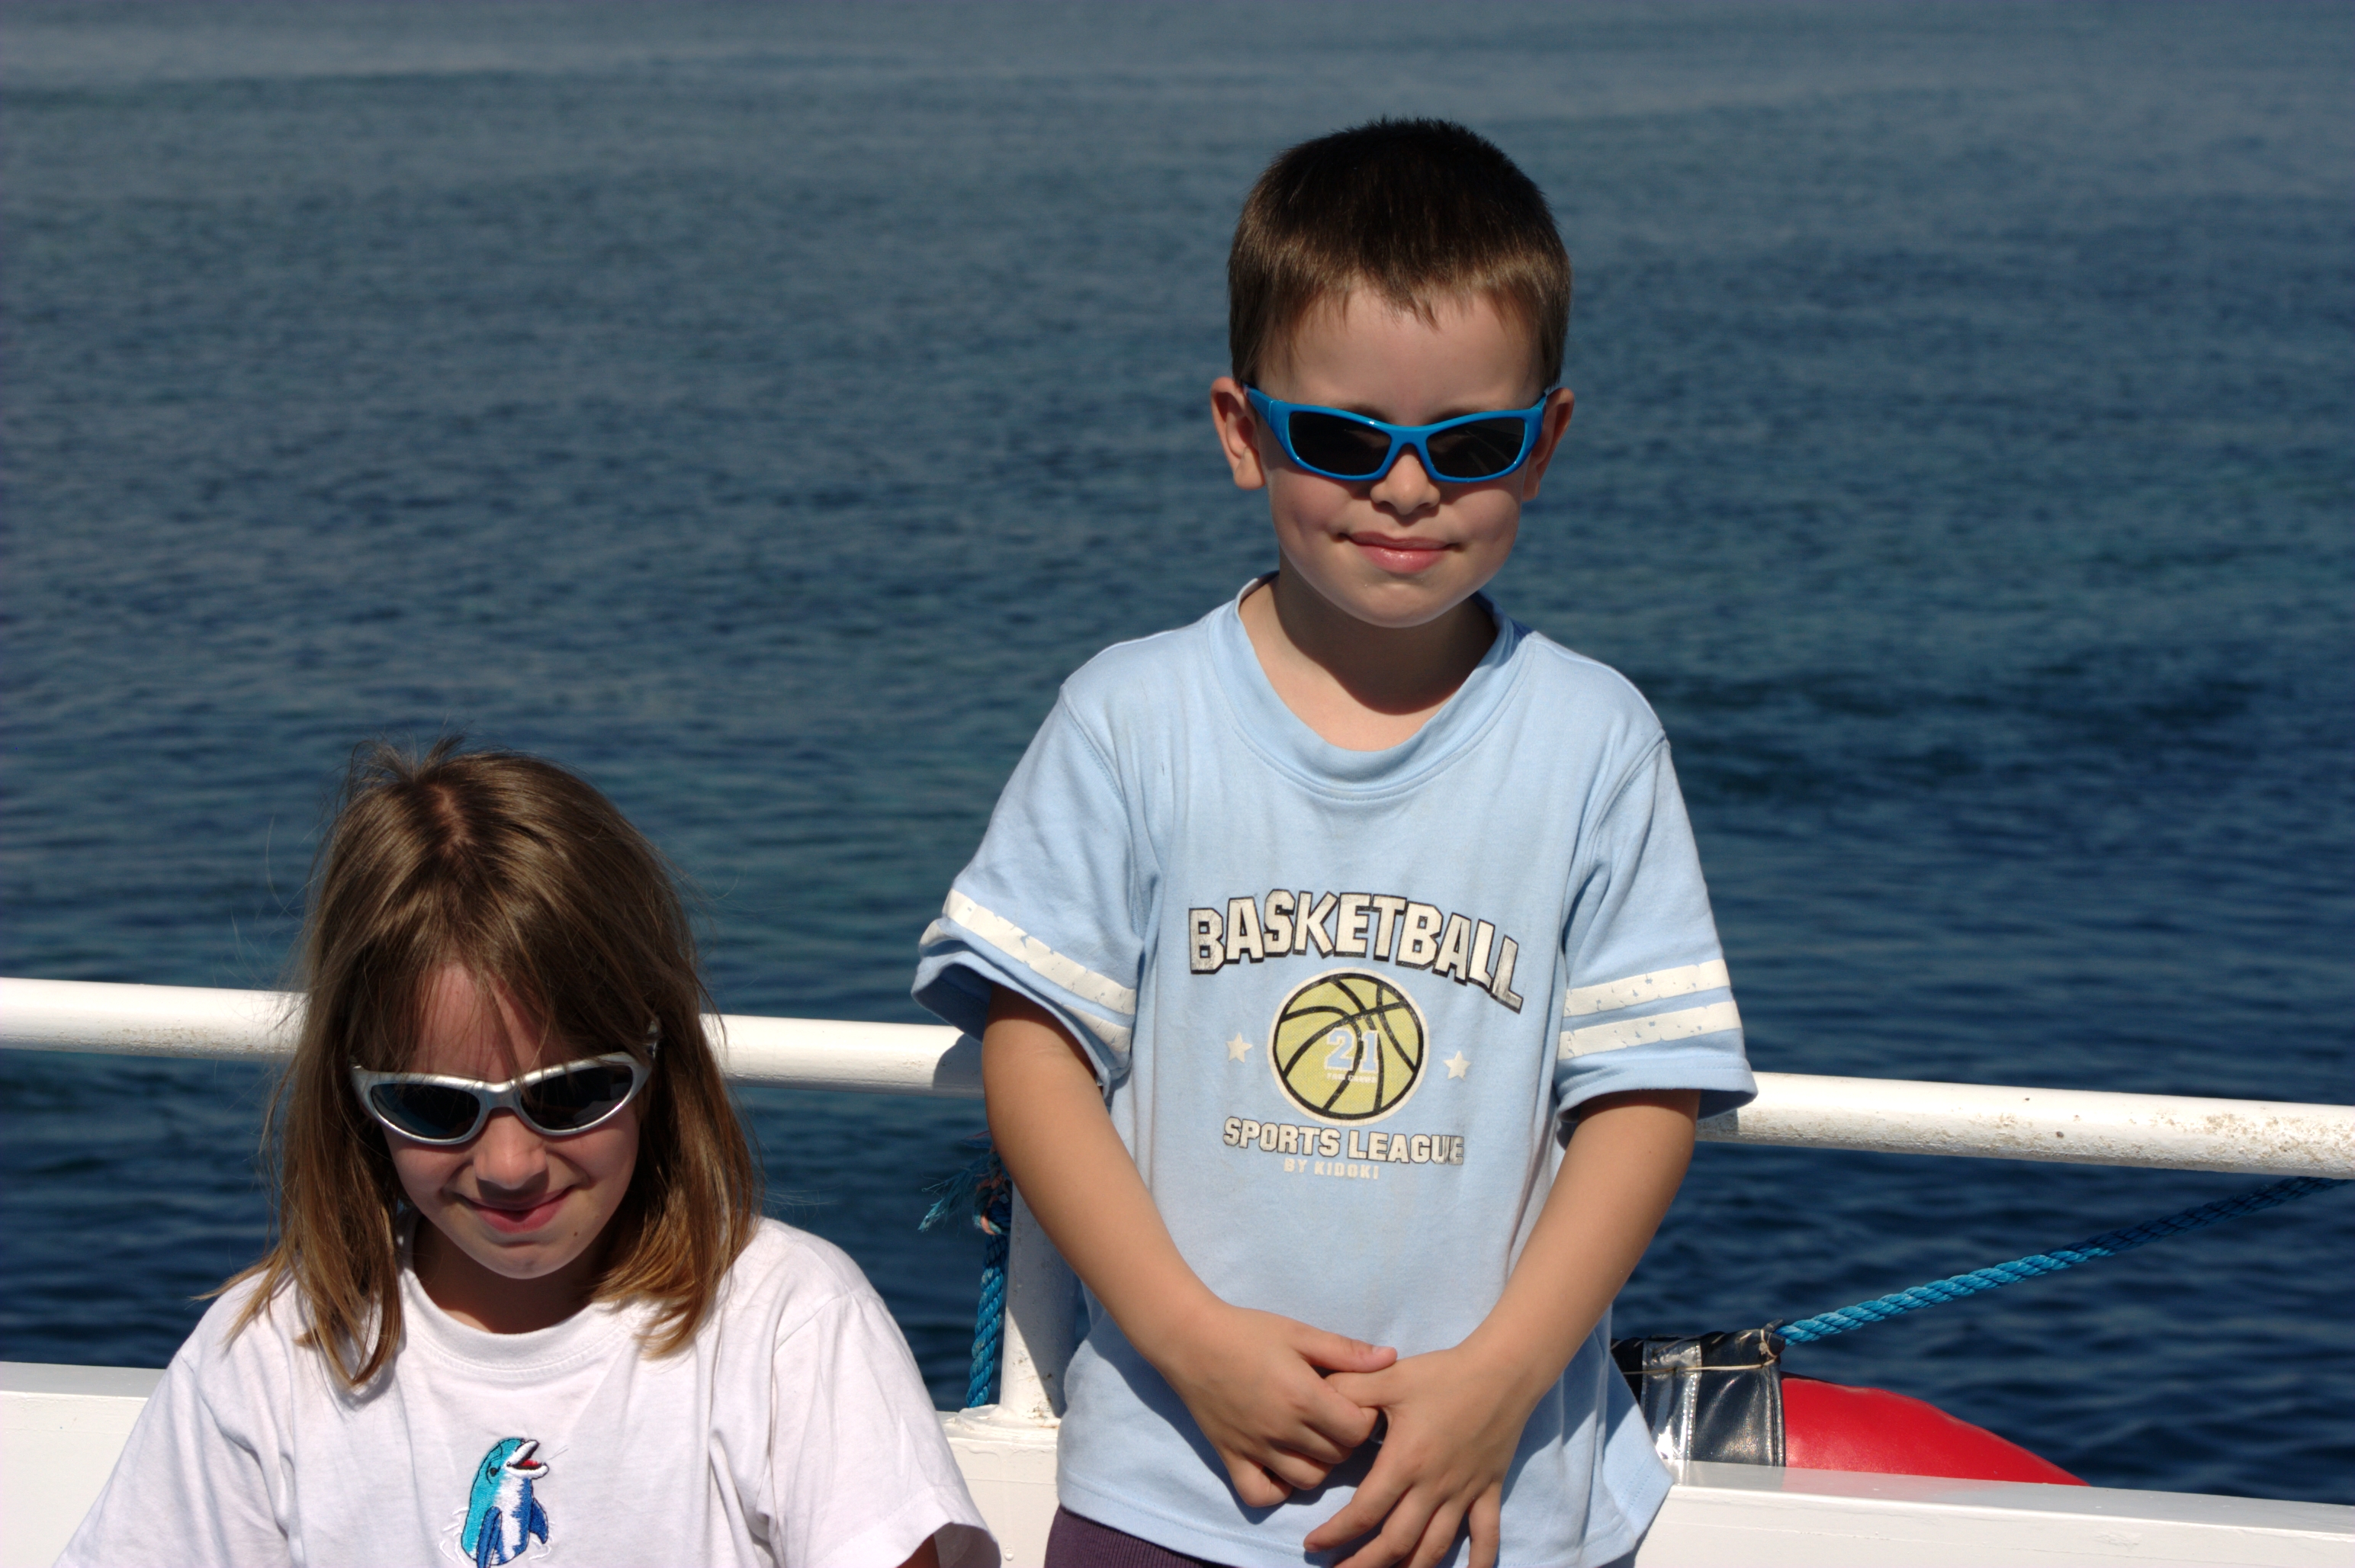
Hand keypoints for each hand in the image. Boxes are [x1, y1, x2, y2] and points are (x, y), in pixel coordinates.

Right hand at [1147, 1298, 1396, 1507]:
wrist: (1189, 1339)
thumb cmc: (1247, 1331)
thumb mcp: (1299, 1332)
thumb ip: (1346, 1351)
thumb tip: (1391, 1358)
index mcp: (1303, 1397)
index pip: (1357, 1430)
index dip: (1366, 1417)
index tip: (1355, 1400)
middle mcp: (1282, 1430)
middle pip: (1338, 1456)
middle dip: (1346, 1438)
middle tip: (1335, 1415)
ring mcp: (1255, 1449)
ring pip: (1309, 1480)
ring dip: (1319, 1463)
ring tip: (1312, 1437)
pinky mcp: (1231, 1458)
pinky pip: (1261, 1495)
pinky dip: (1277, 1488)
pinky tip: (1282, 1464)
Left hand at [1309, 1343, 1546, 1567]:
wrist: (1501, 1370)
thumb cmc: (1443, 1374)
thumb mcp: (1388, 1377)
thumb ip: (1347, 1390)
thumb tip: (1313, 1401)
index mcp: (1405, 1462)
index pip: (1365, 1512)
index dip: (1336, 1534)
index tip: (1313, 1545)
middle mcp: (1434, 1486)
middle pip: (1396, 1542)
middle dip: (1365, 1564)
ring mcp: (1465, 1492)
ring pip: (1435, 1547)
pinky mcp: (1489, 1490)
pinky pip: (1486, 1534)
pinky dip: (1479, 1560)